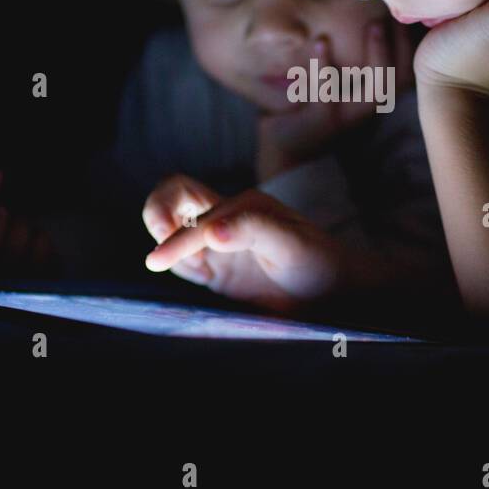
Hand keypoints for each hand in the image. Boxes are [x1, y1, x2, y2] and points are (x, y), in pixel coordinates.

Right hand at [141, 174, 345, 310]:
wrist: (333, 294)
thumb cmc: (318, 263)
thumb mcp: (293, 245)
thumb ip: (254, 231)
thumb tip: (211, 232)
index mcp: (243, 204)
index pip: (193, 208)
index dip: (177, 238)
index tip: (169, 262)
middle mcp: (227, 217)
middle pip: (174, 194)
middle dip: (156, 212)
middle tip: (158, 253)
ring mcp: (219, 242)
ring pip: (172, 227)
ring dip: (168, 247)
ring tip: (201, 274)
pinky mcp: (216, 267)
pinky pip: (182, 259)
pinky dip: (177, 264)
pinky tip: (202, 278)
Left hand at [256, 20, 413, 179]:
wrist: (282, 144)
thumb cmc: (308, 104)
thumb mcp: (332, 81)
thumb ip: (347, 58)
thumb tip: (362, 16)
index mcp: (369, 99)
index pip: (404, 74)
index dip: (410, 46)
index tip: (404, 15)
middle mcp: (365, 111)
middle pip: (400, 80)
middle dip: (404, 47)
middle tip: (394, 16)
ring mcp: (347, 119)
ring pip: (376, 90)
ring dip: (377, 55)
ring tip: (371, 24)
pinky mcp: (322, 122)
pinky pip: (327, 93)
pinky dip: (323, 65)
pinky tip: (320, 42)